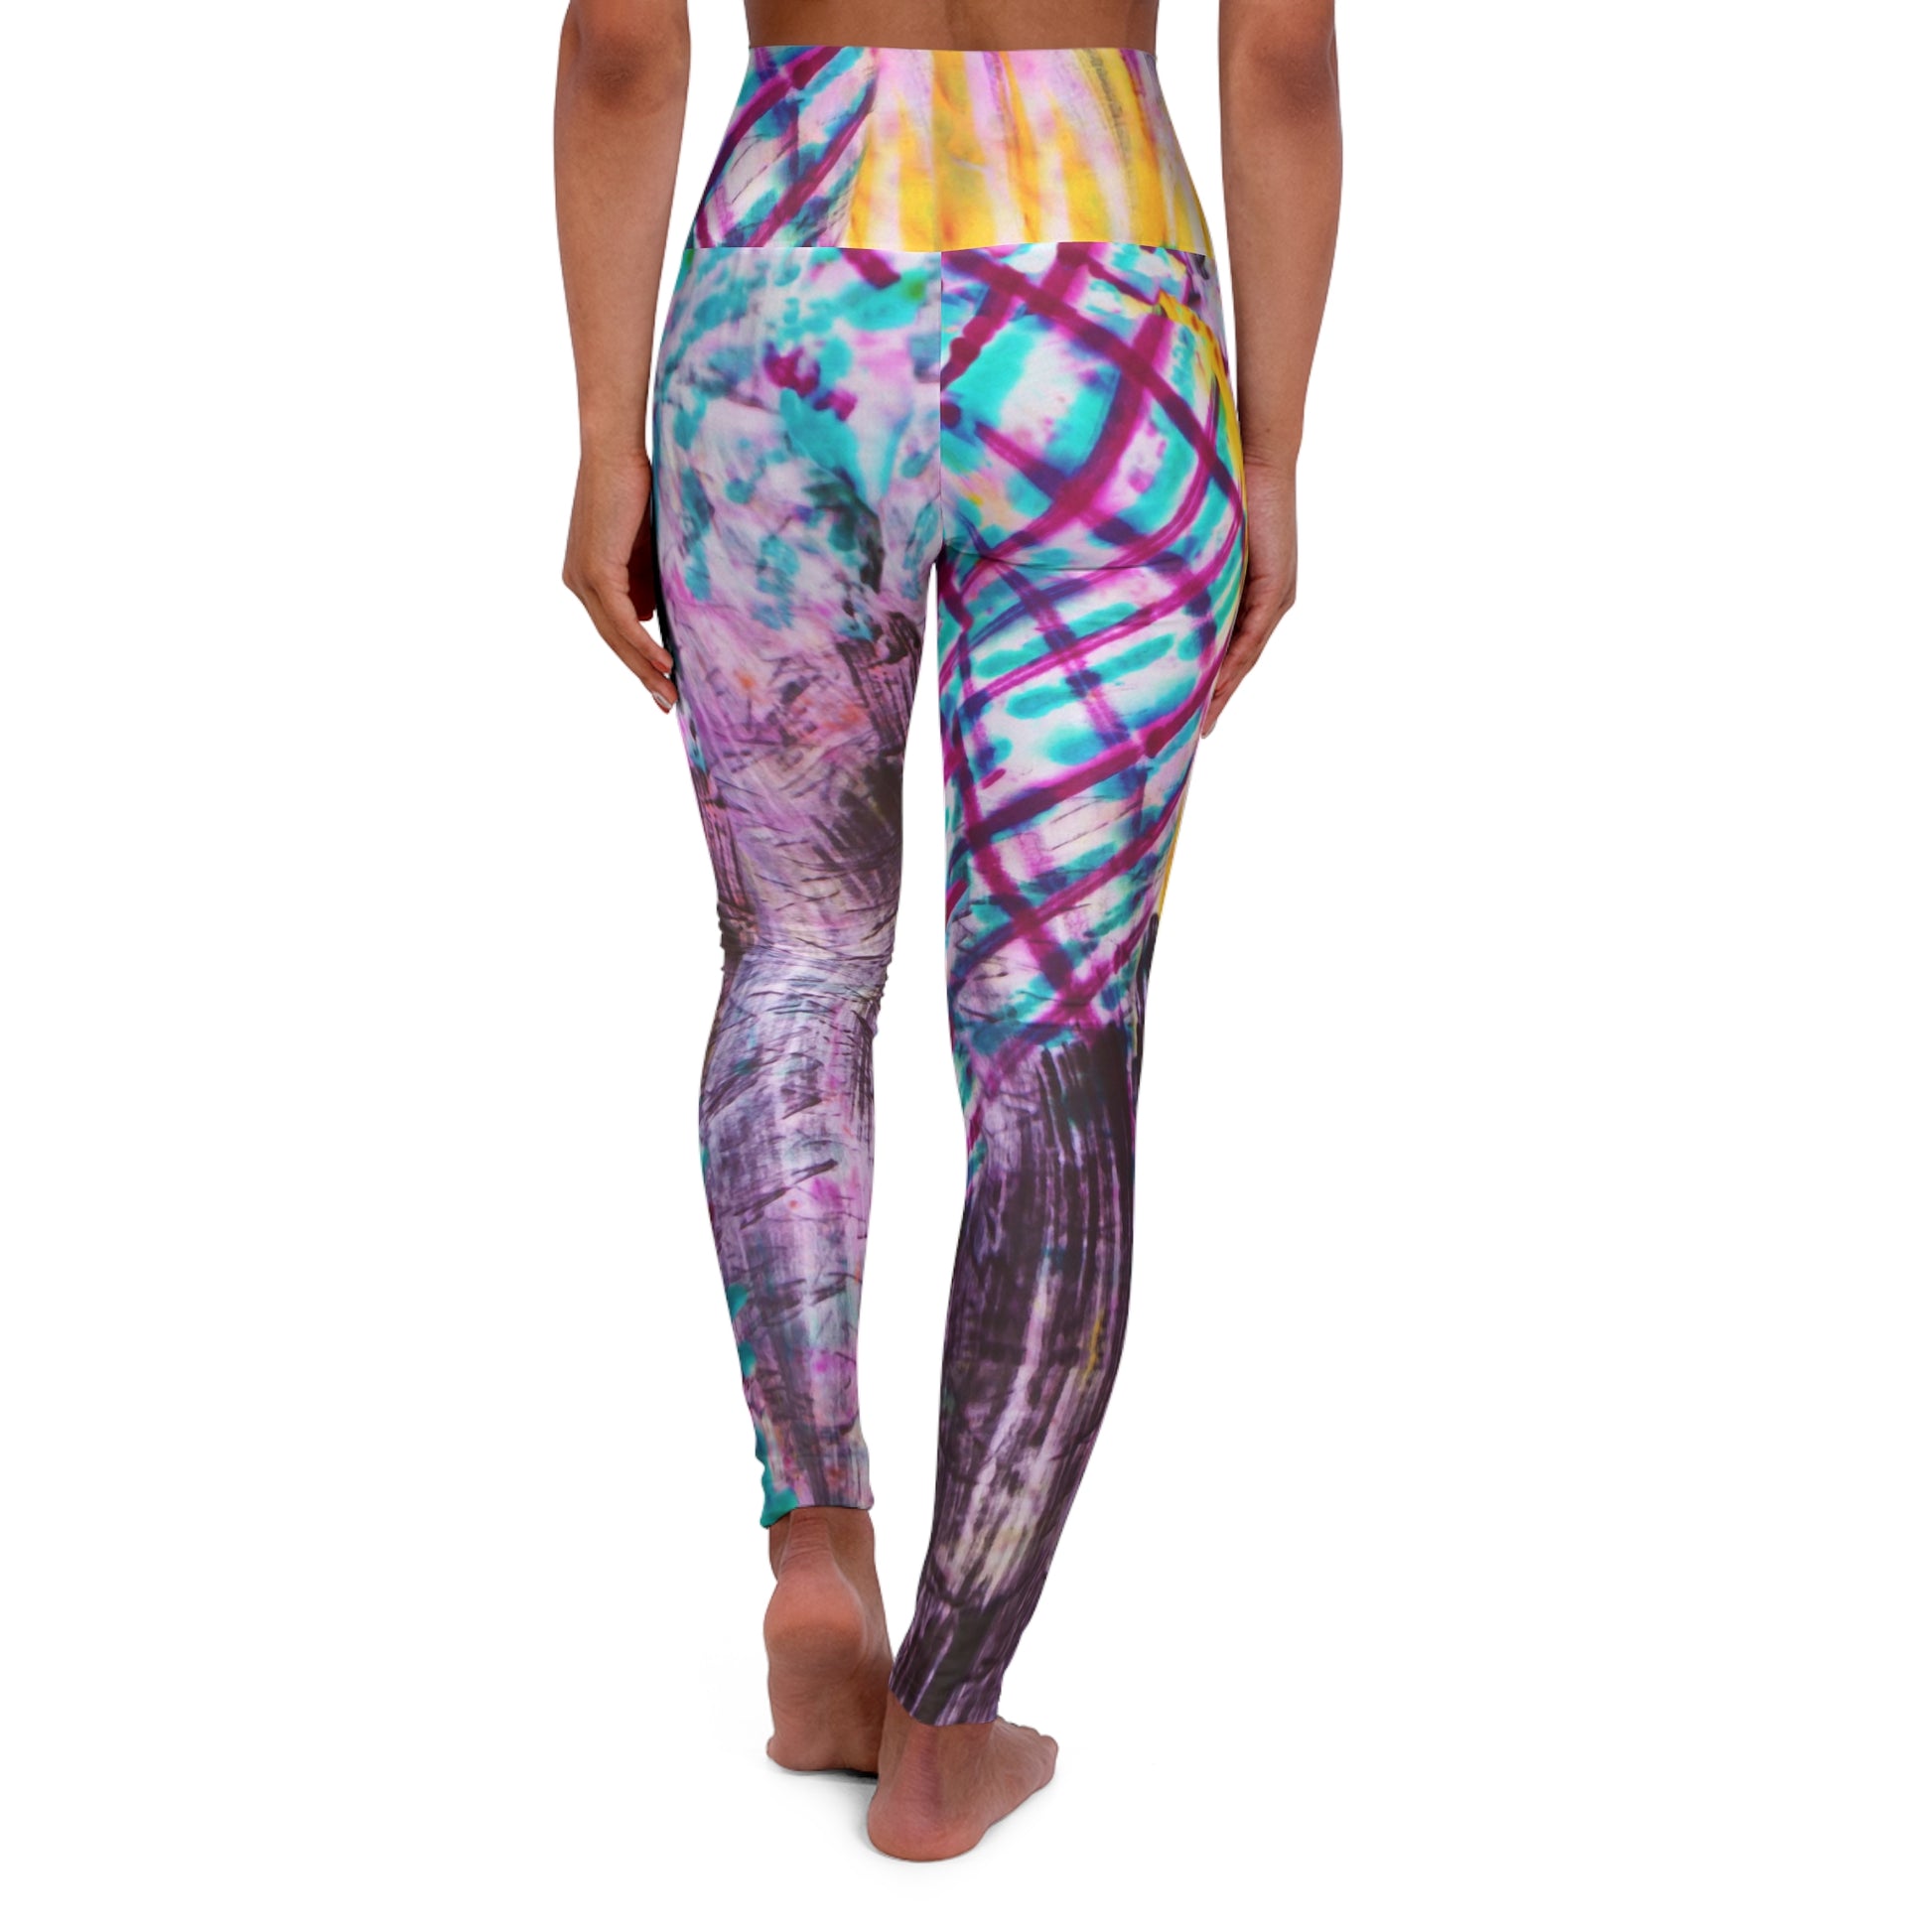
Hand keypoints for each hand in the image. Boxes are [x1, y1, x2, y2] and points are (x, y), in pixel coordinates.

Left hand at [562, 443, 676, 710]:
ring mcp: (583, 578)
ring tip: (670, 694)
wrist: (615, 450)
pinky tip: (664, 664)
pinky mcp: (596, 570)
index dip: (637, 659)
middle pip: (612, 640)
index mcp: (587, 576)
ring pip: (616, 636)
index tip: (662, 683)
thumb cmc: (634, 486)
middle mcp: (578, 582)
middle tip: (667, 703)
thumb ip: (644, 579)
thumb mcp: (643, 545)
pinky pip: (621, 619)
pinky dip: (643, 644)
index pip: (614, 628)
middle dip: (642, 675)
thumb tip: (651, 614)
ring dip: (645, 669)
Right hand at [1205, 459, 1297, 736]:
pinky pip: (1251, 635)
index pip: (1232, 648)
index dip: (1214, 683)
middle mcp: (1270, 602)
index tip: (1193, 713)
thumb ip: (1189, 573)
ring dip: (1225, 691)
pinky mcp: (1273, 588)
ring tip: (1202, 722)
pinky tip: (1217, 687)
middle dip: (1219, 699)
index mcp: (1253, 594)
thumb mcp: (1204, 546)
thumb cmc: (1228, 492)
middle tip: (1196, 734)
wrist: (1259, 460)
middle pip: (1242, 663)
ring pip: (1247, 657)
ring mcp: (1274, 597)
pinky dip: (1233, 664)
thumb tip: (1153, 591)